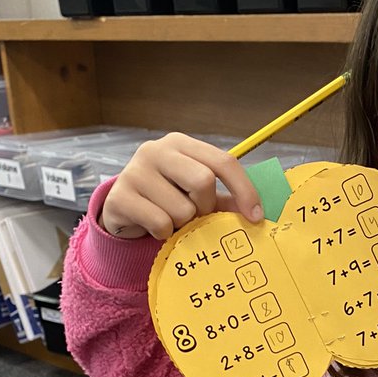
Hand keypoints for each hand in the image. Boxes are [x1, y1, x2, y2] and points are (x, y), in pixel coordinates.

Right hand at [100, 132, 262, 239]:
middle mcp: (156, 150)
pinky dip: (163, 233)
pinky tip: (154, 226)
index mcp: (181, 143)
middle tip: (196, 215)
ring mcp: (134, 171)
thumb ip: (224, 199)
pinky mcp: (120, 196)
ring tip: (170, 219)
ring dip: (182, 223)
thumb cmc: (166, 199)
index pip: (223, 161)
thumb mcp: (197, 194)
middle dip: (206, 206)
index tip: (256, 216)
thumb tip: (257, 212)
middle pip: (203, 181)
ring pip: (182, 208)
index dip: (244, 190)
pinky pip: (160, 223)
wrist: (122, 210)